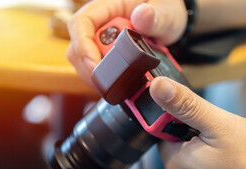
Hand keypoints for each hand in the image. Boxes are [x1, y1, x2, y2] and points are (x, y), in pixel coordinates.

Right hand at [67, 0, 186, 83]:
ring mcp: (99, 39)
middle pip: (77, 45)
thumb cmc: (165, 11)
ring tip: (113, 83)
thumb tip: (142, 15)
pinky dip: (101, 78)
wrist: (168, 23)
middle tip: (107, 82)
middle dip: (88, 66)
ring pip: (81, 59)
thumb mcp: (166, 12)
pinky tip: (115, 82)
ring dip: (94, 74)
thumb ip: (156, 16)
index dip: (83, 45)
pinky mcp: (102, 52)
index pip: (82, 22)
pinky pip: (93, 67)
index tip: (95, 65)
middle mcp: (99, 22)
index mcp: (108, 5)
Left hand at [149, 77, 245, 168]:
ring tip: (233, 161)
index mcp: (176, 164)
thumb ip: (186, 104)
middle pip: (180, 153)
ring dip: (207, 163)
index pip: (165, 136)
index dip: (184, 125)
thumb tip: (158, 87)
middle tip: (224, 143)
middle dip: (198, 143)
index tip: (204, 125)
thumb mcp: (220, 124)